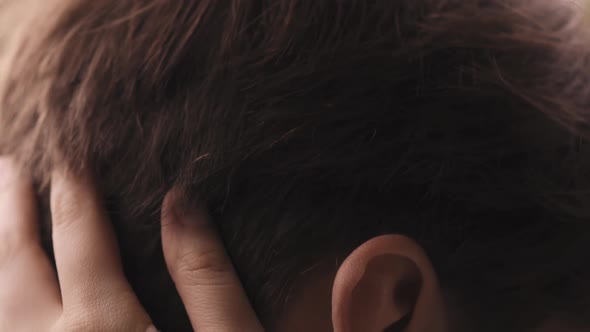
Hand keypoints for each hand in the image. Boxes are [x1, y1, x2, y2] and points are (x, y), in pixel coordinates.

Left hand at [0, 156, 262, 331]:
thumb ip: (206, 277)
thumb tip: (183, 202)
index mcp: (103, 327)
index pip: (79, 234)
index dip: (74, 187)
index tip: (70, 150)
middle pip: (17, 261)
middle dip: (13, 206)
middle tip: (10, 163)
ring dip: (0, 245)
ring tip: (4, 205)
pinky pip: (6, 325)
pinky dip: (3, 293)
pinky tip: (12, 281)